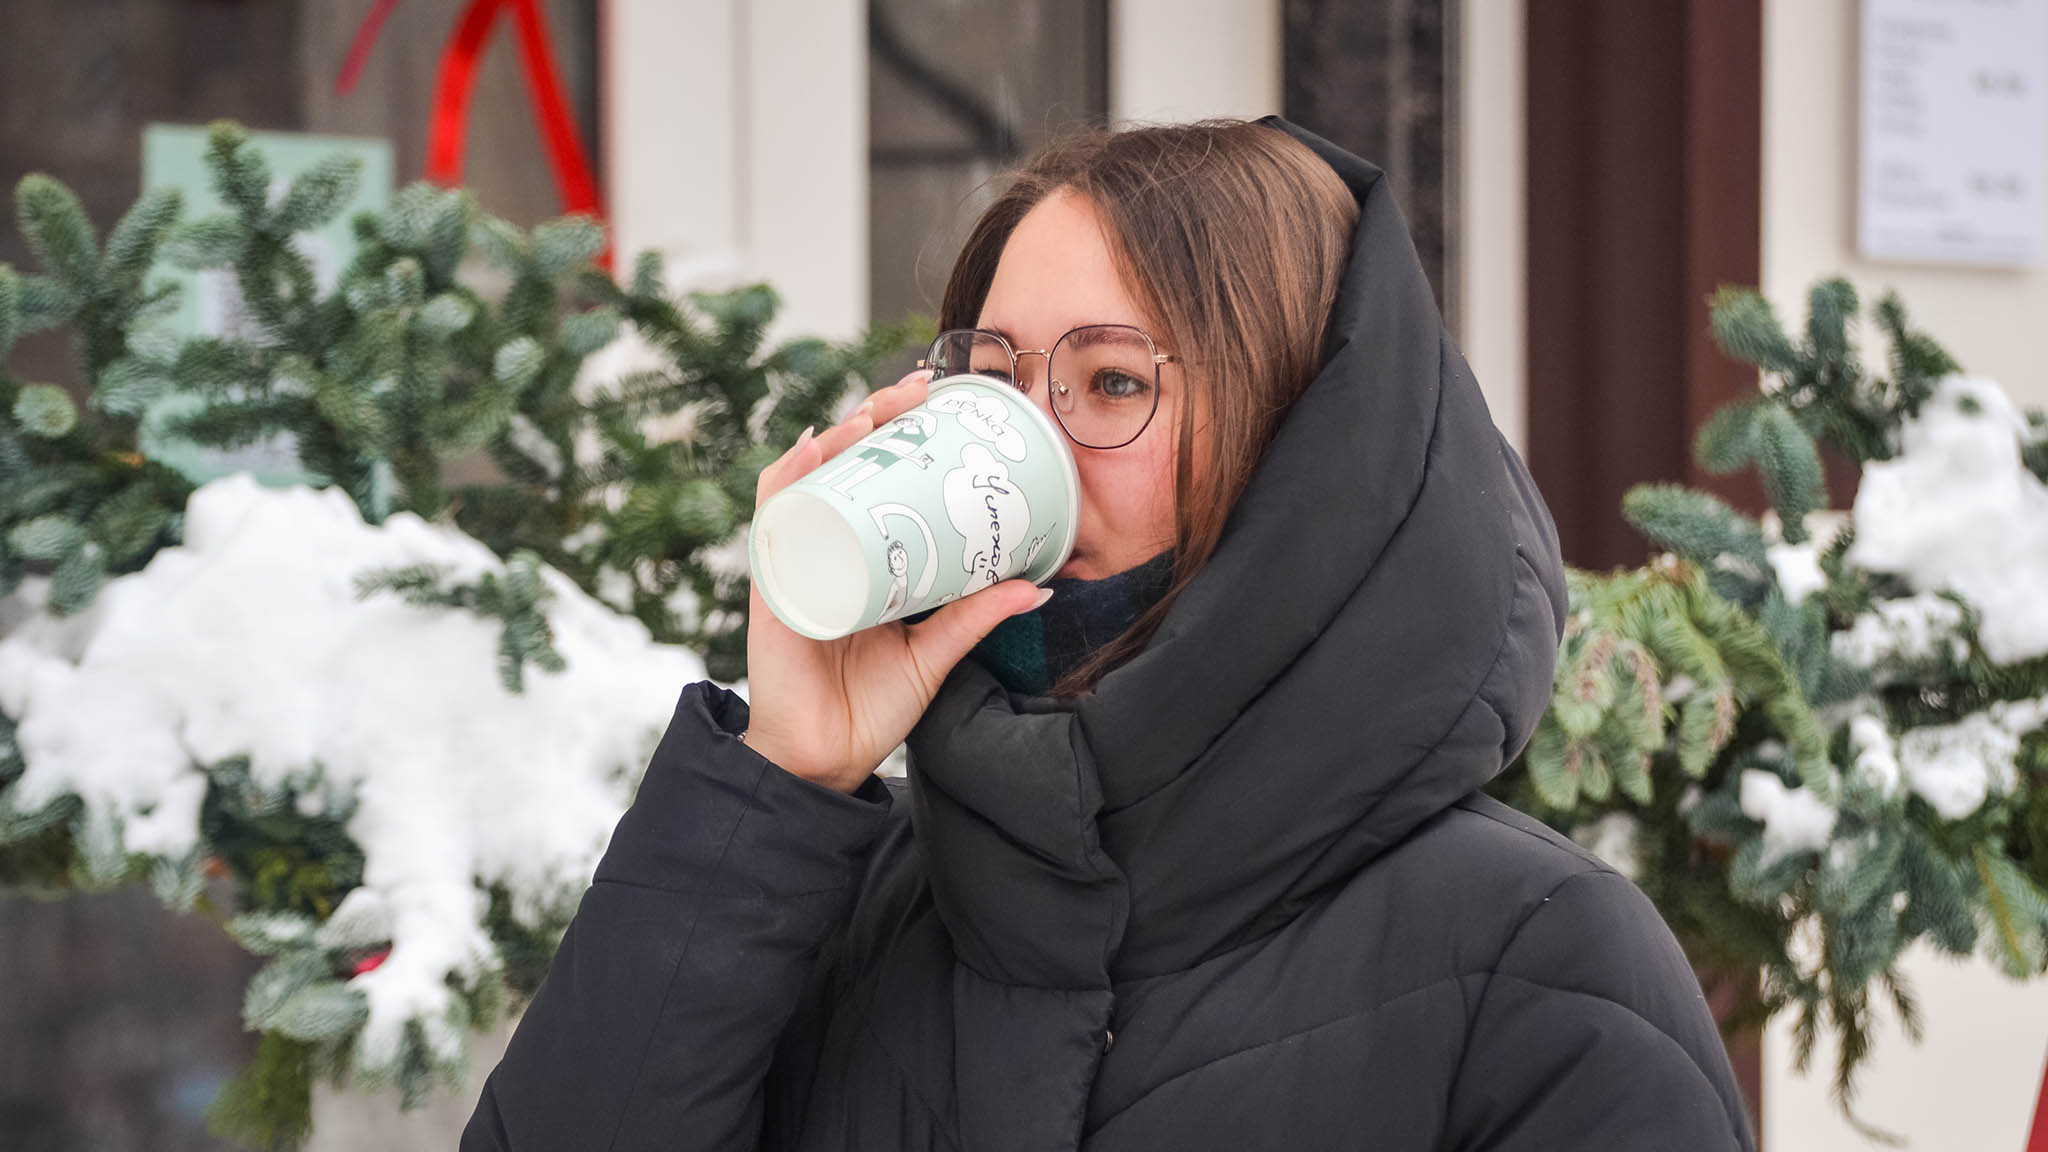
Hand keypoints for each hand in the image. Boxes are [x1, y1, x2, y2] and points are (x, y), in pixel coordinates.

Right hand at [743, 370, 1051, 792]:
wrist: (826, 762)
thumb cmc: (871, 708)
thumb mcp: (936, 653)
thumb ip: (977, 618)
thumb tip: (1039, 586)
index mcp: (864, 559)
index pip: (879, 478)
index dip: (903, 435)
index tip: (942, 401)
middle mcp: (827, 549)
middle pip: (845, 464)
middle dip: (876, 417)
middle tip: (917, 390)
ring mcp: (797, 561)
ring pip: (810, 478)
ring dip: (839, 435)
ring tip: (873, 412)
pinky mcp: (774, 584)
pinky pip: (774, 518)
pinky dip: (788, 476)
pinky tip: (813, 447)